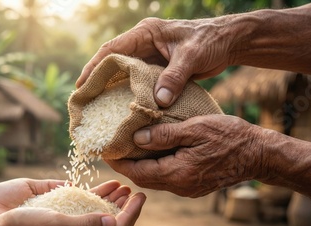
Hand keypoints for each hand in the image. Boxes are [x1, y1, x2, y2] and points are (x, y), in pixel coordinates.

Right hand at [0, 191, 145, 225]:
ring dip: (112, 208)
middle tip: (135, 191)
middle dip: (125, 210)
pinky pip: (86, 223)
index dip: (131, 214)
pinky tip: (100, 195)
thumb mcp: (54, 224)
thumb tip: (111, 221)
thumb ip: (85, 224)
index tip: (141, 196)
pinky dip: (95, 209)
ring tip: (122, 189)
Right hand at [76, 17, 233, 106]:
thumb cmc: (210, 41)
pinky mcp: (158, 68)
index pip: (112, 49)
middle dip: (97, 79)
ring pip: (123, 73)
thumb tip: (158, 102)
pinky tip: (121, 107)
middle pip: (112, 61)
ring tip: (96, 106)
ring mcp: (150, 56)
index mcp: (146, 34)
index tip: (82, 83)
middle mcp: (144, 44)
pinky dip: (128, 92)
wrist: (228, 43)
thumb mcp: (191, 57)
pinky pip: (137, 81)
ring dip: (110, 87)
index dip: (94, 66)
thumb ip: (174, 78)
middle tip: (83, 99)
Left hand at [105, 115, 263, 196]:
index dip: (119, 162)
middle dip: (125, 166)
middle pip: (143, 179)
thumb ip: (164, 136)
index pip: (137, 172)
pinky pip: (167, 179)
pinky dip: (154, 168)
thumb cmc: (230, 137)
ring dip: (139, 167)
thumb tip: (136, 139)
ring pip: (154, 180)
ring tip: (128, 149)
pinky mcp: (194, 186)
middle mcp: (180, 186)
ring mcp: (188, 188)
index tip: (105, 151)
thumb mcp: (195, 129)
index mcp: (177, 173)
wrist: (259, 154)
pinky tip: (152, 153)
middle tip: (112, 150)